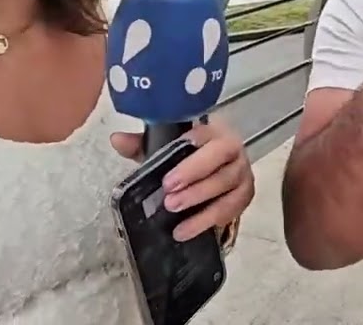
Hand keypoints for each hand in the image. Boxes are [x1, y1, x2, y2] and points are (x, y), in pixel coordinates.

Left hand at [111, 118, 254, 241]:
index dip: (191, 160)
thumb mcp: (163, 149)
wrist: (213, 171)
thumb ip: (141, 144)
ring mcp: (243, 172)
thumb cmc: (187, 157)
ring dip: (201, 204)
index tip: (168, 179)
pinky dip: (209, 220)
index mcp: (212, 132)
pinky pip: (232, 208)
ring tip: (175, 218)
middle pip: (221, 162)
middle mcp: (233, 149)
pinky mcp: (245, 195)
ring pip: (227, 186)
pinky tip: (187, 230)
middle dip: (195, 181)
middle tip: (169, 198)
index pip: (206, 137)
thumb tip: (116, 140)